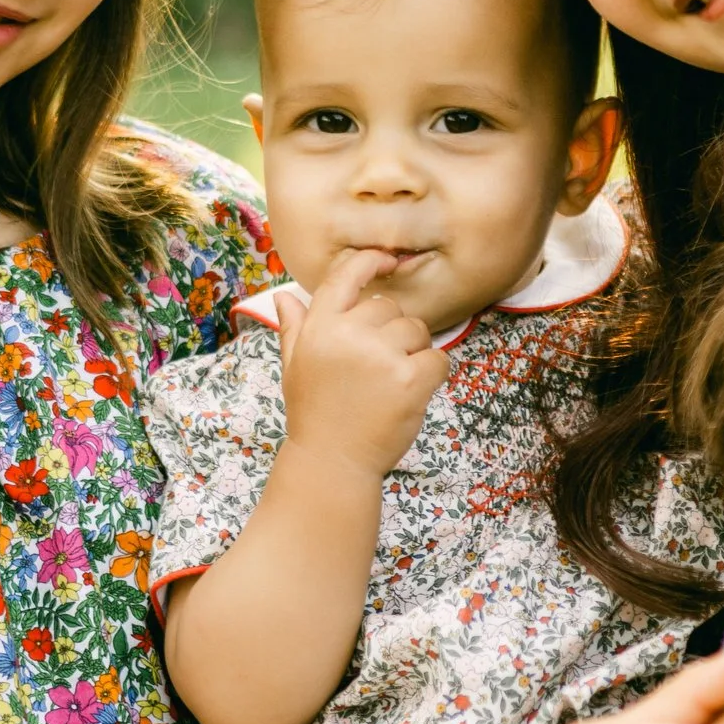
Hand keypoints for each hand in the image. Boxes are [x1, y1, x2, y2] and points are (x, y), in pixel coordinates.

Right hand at [272, 247, 446, 478]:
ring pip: (416, 330)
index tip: (389, 260)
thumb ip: (294, 329)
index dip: (371, 261)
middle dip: (391, 331)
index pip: (346, 276)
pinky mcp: (410, 379)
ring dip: (412, 352)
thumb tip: (285, 295)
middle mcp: (349, 334)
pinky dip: (432, 374)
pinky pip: (437, 358)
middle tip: (377, 368)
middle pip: (389, 307)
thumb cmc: (315, 415)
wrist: (332, 463)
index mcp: (320, 327)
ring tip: (391, 383)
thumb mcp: (295, 368)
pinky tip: (410, 394)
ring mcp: (381, 356)